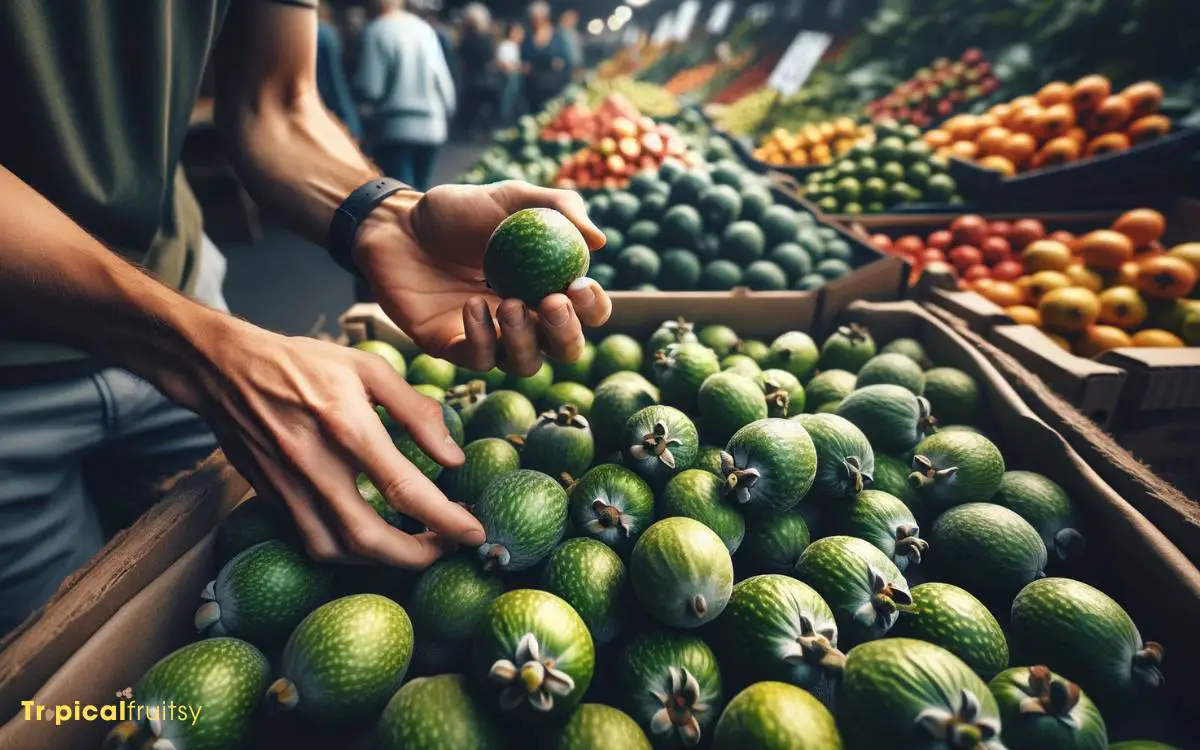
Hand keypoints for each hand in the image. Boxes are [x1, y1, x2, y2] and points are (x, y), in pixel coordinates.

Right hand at [163, 316, 482, 565]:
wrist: (226, 370)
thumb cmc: (304, 363)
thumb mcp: (369, 368)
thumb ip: (416, 411)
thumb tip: (453, 457)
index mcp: (348, 427)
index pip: (405, 489)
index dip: (445, 519)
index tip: (474, 532)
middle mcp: (316, 466)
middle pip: (370, 539)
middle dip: (417, 556)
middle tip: (448, 548)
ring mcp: (289, 488)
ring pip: (338, 551)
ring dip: (383, 561)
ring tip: (416, 548)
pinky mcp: (273, 499)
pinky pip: (313, 542)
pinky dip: (348, 553)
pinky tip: (373, 540)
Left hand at [352, 181, 610, 375]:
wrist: (397, 225)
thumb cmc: (456, 211)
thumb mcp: (510, 197)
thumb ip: (558, 206)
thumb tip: (599, 240)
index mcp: (547, 286)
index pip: (587, 312)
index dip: (593, 307)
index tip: (580, 284)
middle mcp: (526, 319)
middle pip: (565, 348)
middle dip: (566, 332)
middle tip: (552, 301)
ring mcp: (491, 337)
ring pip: (526, 363)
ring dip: (525, 339)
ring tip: (509, 303)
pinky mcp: (454, 347)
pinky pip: (481, 360)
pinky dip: (483, 337)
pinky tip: (472, 306)